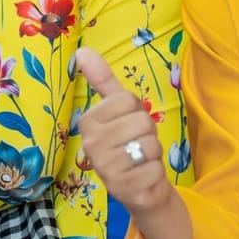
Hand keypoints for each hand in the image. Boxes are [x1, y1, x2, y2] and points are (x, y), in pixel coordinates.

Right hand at [74, 47, 170, 214]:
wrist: (139, 186)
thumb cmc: (128, 142)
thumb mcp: (117, 109)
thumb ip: (101, 80)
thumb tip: (82, 49)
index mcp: (87, 122)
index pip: (127, 100)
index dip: (137, 111)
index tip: (128, 125)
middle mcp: (90, 144)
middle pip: (141, 122)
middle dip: (148, 133)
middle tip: (136, 144)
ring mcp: (105, 168)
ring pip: (150, 144)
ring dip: (153, 153)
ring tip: (140, 160)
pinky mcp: (123, 188)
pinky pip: (155, 168)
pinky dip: (156, 172)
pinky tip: (143, 177)